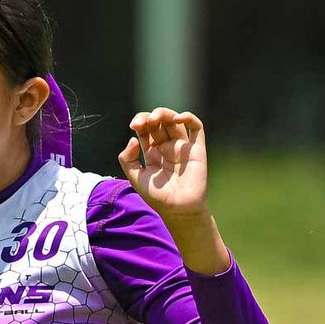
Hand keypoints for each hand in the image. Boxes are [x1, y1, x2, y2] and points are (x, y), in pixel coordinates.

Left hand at [119, 108, 229, 273]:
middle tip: (144, 122)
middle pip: (159, 122)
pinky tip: (178, 118)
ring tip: (156, 118)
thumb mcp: (135, 178)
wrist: (178, 209)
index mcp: (152, 152)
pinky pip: (196, 128)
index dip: (140, 122)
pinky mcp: (197, 148)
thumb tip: (132, 139)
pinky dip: (189, 117)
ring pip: (175, 121)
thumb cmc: (157, 197)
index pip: (146, 129)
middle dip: (150, 117)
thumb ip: (127, 159)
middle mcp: (167, 146)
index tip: (134, 126)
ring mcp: (182, 146)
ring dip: (165, 114)